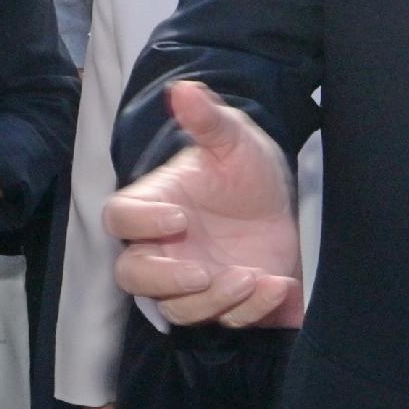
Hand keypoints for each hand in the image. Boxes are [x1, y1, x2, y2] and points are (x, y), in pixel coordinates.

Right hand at [104, 81, 302, 326]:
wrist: (289, 208)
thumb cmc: (247, 170)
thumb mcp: (235, 141)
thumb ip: (207, 120)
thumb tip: (183, 89)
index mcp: (154, 204)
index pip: (119, 218)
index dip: (140, 223)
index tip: (180, 217)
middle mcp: (162, 247)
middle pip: (131, 276)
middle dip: (164, 280)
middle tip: (203, 273)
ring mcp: (189, 279)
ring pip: (177, 308)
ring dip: (213, 301)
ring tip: (253, 276)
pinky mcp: (220, 303)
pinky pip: (223, 319)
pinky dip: (249, 309)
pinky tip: (278, 285)